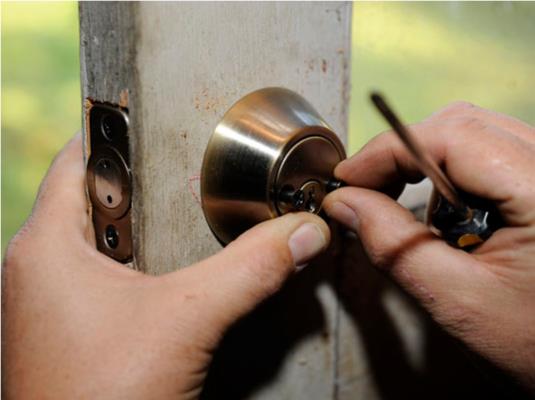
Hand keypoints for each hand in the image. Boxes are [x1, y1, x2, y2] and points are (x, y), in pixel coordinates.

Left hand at [2, 134, 329, 398]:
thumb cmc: (100, 399)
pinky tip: (175, 267)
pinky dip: (142, 260)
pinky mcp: (73, 326)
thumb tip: (303, 232)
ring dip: (145, 223)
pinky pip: (107, 271)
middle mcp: (42, 266)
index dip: (117, 131)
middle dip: (145, 179)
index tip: (160, 115)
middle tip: (192, 163)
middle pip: (96, 194)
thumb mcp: (187, 321)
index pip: (78, 157)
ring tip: (190, 207)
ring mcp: (54, 299)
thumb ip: (250, 270)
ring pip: (103, 236)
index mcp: (47, 245)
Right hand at [323, 102, 534, 389]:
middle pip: (463, 125)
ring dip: (427, 163)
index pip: (452, 137)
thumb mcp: (457, 301)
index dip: (389, 150)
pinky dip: (451, 174)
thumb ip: (393, 245)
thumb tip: (343, 201)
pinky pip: (489, 153)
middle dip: (404, 153)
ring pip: (475, 134)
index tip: (347, 178)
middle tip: (367, 189)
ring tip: (409, 209)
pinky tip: (447, 212)